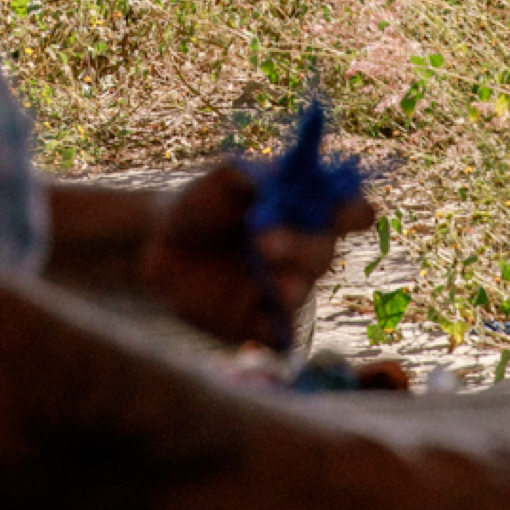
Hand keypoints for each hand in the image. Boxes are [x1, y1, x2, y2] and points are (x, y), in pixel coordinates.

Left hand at [138, 162, 374, 347]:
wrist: (156, 244)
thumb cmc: (199, 204)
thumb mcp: (225, 178)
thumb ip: (257, 174)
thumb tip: (281, 178)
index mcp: (304, 214)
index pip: (349, 214)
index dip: (353, 213)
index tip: (341, 211)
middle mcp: (300, 253)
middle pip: (325, 254)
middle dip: (301, 248)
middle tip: (262, 242)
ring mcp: (280, 289)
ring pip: (302, 292)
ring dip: (289, 286)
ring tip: (268, 282)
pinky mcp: (256, 323)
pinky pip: (278, 334)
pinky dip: (274, 330)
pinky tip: (258, 318)